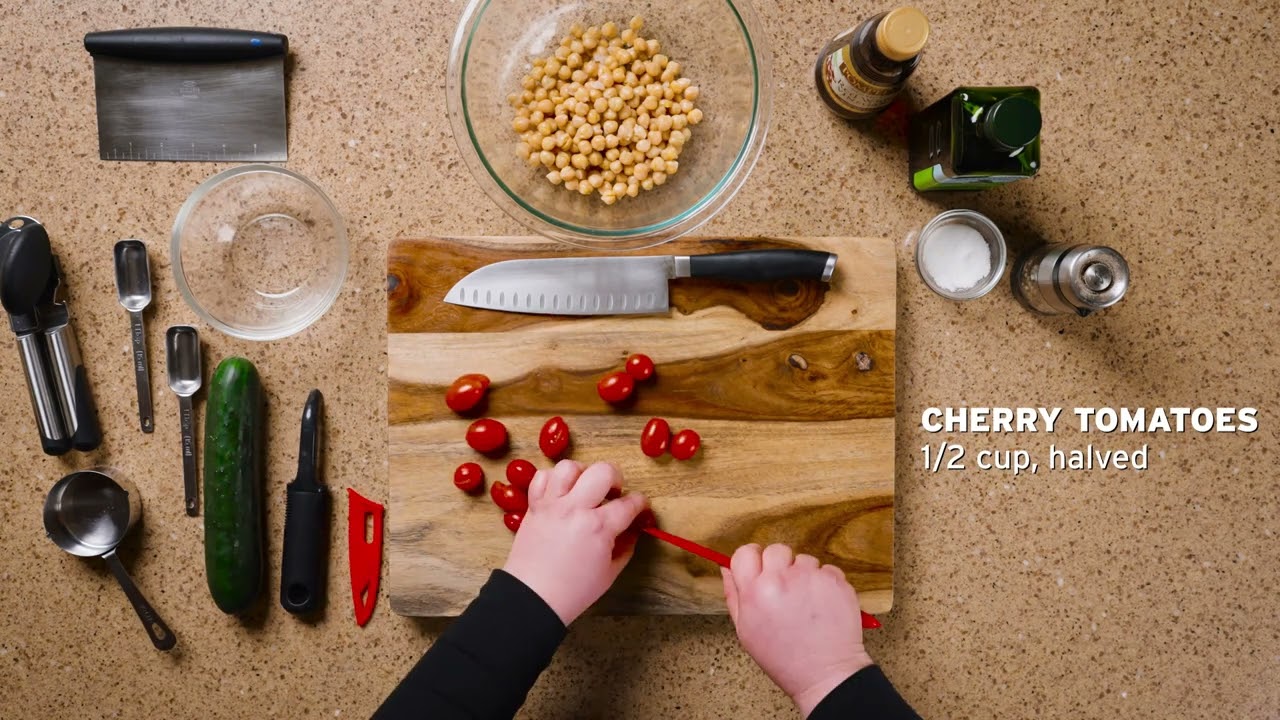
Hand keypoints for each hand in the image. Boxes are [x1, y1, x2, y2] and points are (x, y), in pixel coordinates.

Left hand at [502, 460, 647, 624]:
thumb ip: (625, 547)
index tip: (640, 507)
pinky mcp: (534, 506)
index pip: (630, 503)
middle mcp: (576, 509)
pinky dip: (552, 480)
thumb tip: (632, 530)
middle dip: (616, 478)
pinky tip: (561, 494)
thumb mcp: (609, 573)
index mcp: (599, 527)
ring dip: (582, 474)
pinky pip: (541, 477)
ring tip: (584, 489)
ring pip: (569, 467)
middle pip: (603, 471)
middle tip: (613, 493)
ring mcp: (552, 505)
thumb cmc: (573, 591)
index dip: (640, 503)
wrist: (532, 597)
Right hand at [722, 544, 873, 717]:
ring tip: (806, 603)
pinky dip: (825, 583)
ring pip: (803, 559)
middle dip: (779, 565)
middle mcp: (781, 580)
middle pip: (775, 549)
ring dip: (803, 574)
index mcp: (754, 593)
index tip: (759, 569)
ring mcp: (810, 578)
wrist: (825, 674)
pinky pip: (826, 569)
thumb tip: (726, 567)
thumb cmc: (784, 658)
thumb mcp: (746, 632)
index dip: (752, 559)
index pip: (745, 552)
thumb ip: (733, 595)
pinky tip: (822, 605)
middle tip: (785, 588)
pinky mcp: (835, 581)